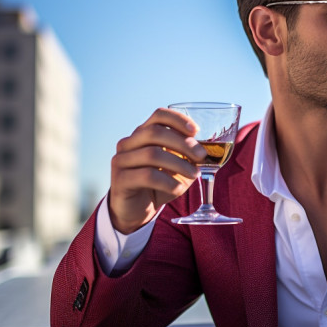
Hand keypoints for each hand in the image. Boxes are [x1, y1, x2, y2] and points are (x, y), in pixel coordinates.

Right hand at [109, 108, 206, 233]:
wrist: (136, 211)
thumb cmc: (158, 185)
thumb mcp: (177, 168)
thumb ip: (188, 157)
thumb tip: (206, 151)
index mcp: (143, 135)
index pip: (159, 116)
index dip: (178, 119)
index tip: (196, 130)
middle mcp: (128, 144)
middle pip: (155, 132)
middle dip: (183, 143)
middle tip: (201, 156)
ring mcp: (121, 161)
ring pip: (152, 154)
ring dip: (179, 164)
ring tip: (194, 174)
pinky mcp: (120, 180)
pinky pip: (147, 176)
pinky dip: (167, 181)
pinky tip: (178, 189)